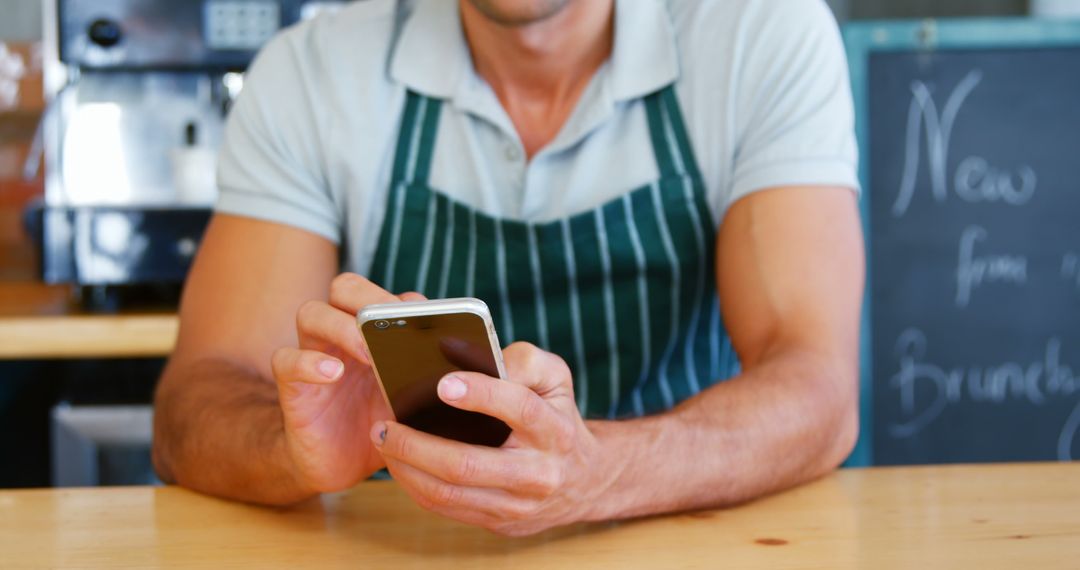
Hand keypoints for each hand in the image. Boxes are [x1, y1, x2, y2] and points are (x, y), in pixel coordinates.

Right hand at [270, 273, 422, 494]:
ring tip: (368, 350)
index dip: (405, 300)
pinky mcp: (293, 385)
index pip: (385, 294)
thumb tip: (478, 367)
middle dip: (369, 297)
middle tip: (392, 323)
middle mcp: (342, 334)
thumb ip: (434, 377)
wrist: (341, 463)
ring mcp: (315, 354)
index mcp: (375, 332)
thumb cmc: (384, 424)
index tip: (430, 320)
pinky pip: (286, 360)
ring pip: (311, 313)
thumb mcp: (415, 401)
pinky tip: (332, 373)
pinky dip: (308, 362)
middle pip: (345, 288)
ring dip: (341, 326)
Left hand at [370, 342, 614, 535]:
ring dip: (406, 468)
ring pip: (449, 493)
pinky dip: (415, 485)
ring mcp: (517, 506)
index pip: (519, 409)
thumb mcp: (555, 378)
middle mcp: (538, 473)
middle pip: (468, 465)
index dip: (481, 394)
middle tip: (384, 423)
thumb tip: (464, 352)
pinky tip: (399, 463)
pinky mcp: (499, 524)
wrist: (585, 481)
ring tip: (382, 441)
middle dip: (417, 444)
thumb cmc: (557, 416)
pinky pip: (447, 509)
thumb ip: (521, 359)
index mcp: (554, 429)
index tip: (442, 383)